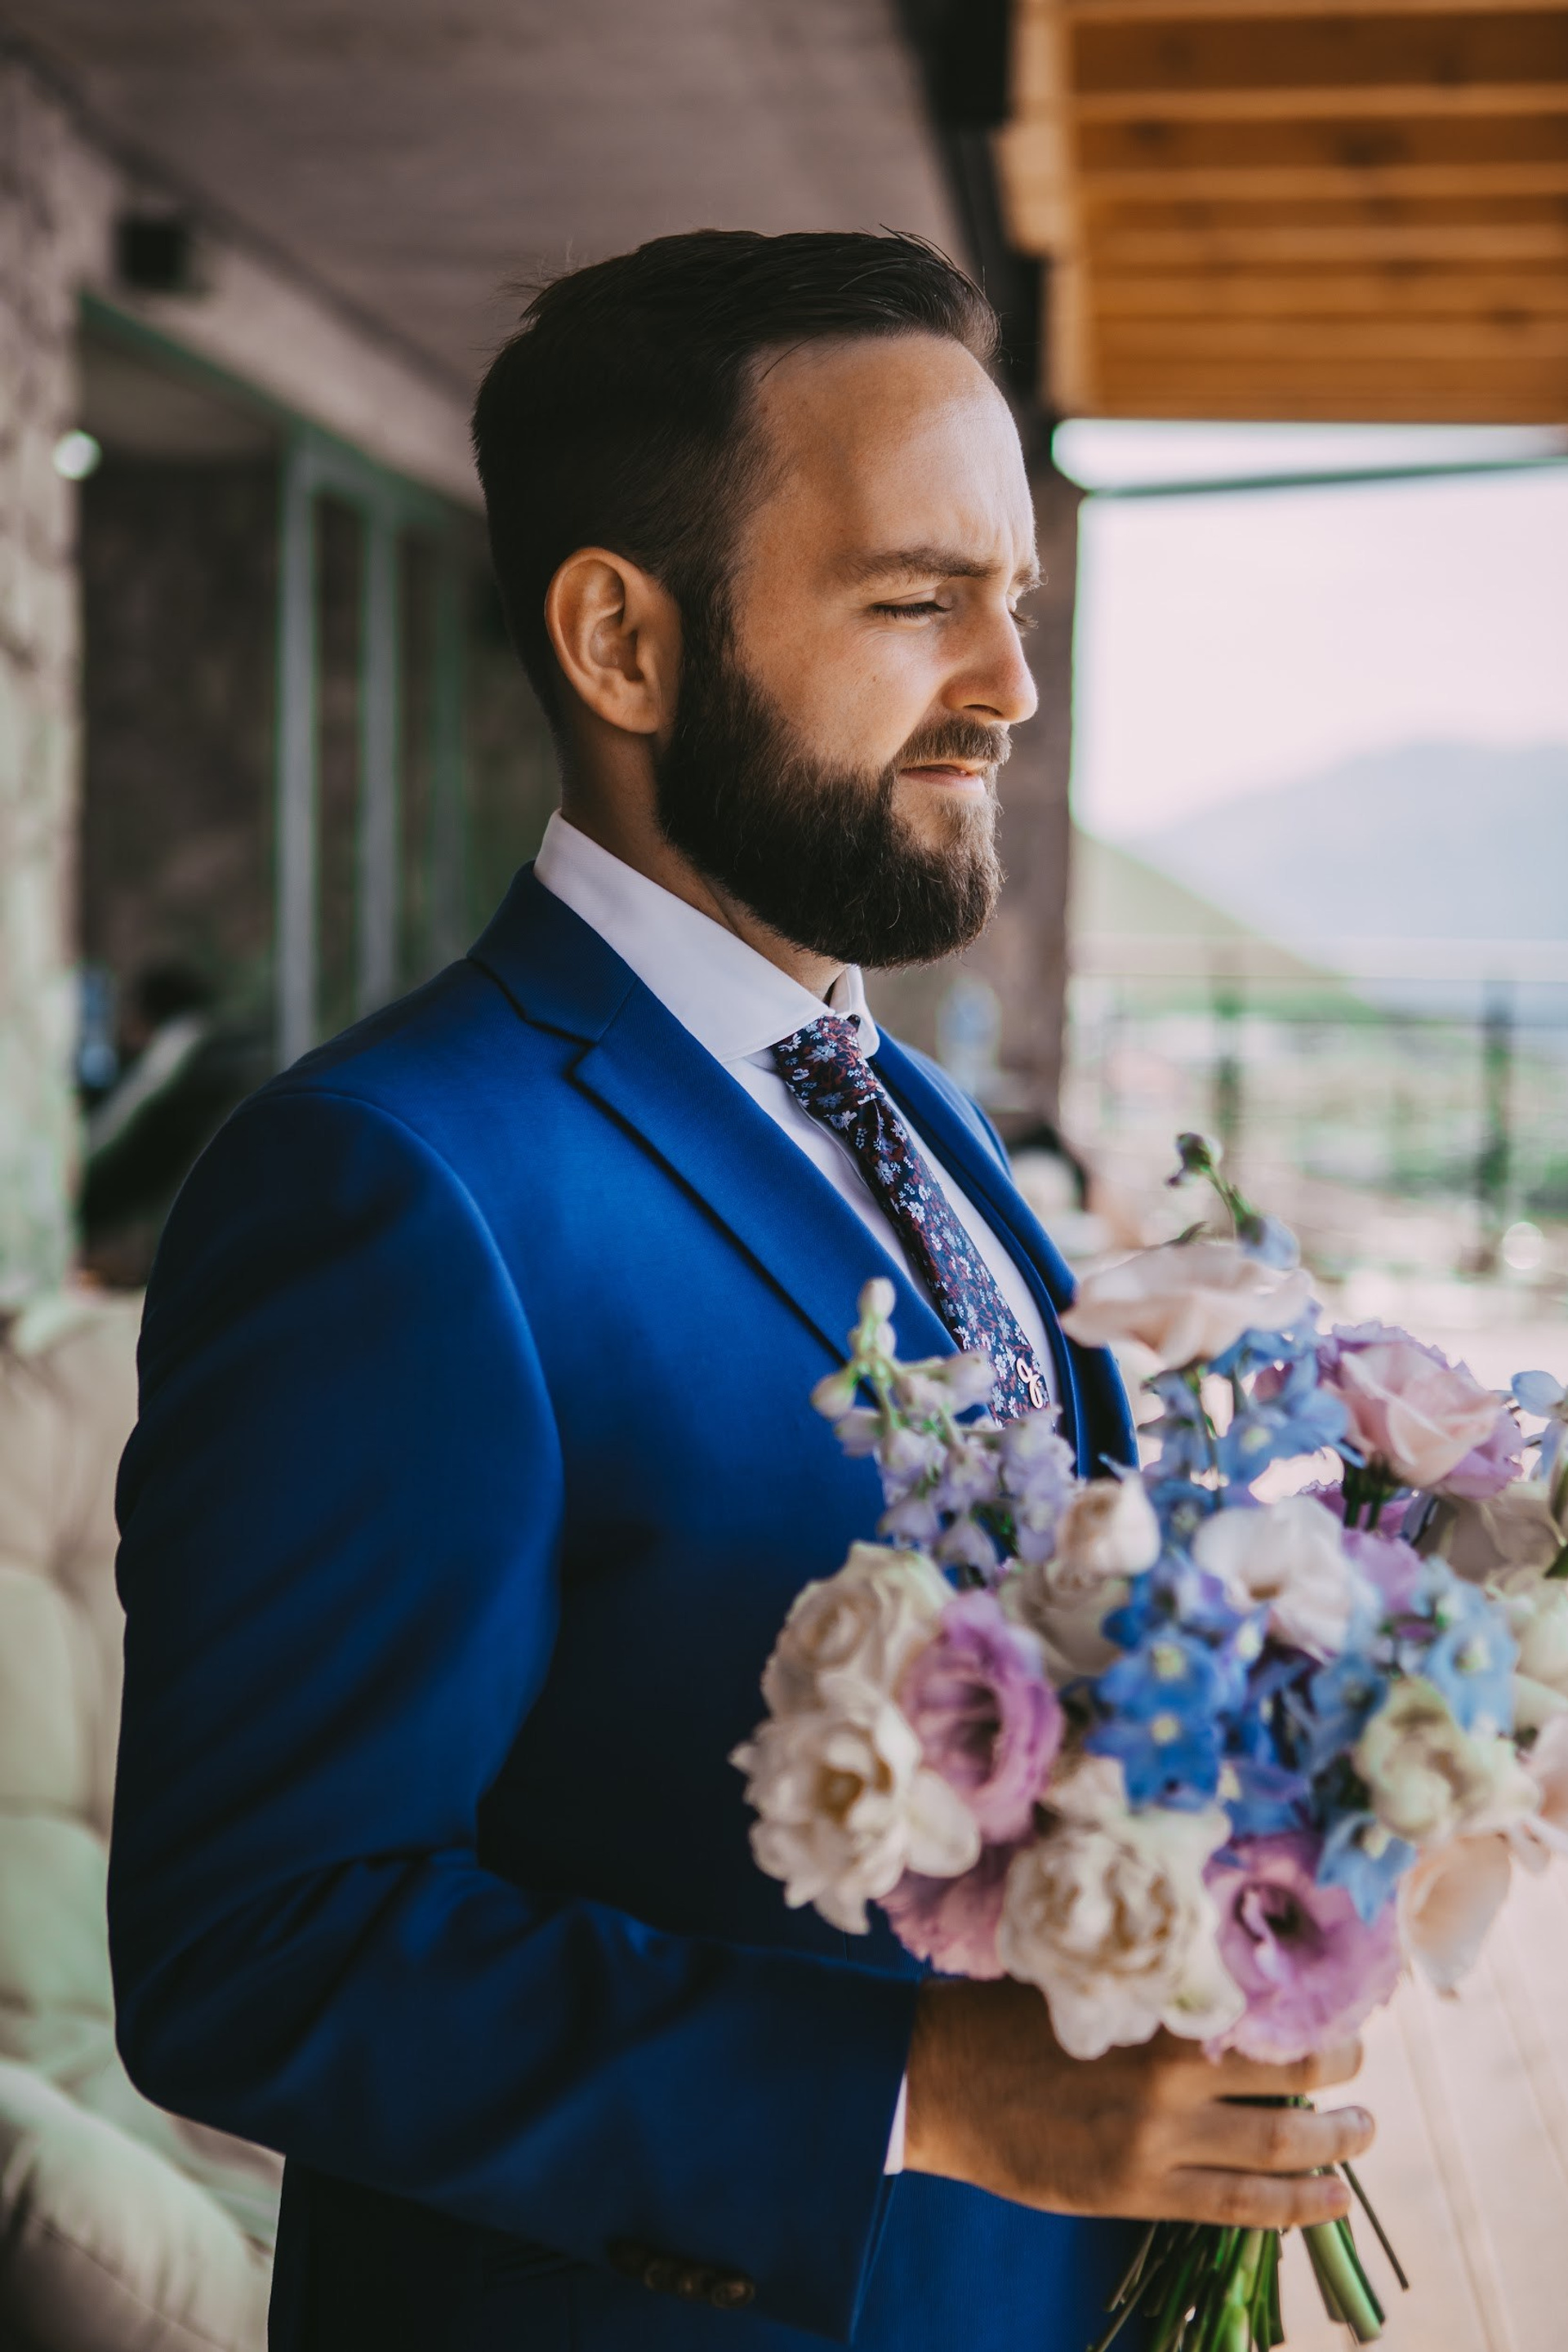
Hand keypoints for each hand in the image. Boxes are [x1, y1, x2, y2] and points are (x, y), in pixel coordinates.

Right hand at [904, 1978, 1370, 2228]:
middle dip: (1339, 2069)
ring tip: (1362, 2131)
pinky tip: (1332, 2197)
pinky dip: (1298, 2203)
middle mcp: (1166, 2074)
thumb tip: (1228, 1971)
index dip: (1312, 2005)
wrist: (938, 2080)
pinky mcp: (1139, 2190)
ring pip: (1278, 2147)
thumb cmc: (1006, 2014)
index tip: (1338, 1998)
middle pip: (1288, 2073)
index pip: (1263, 2005)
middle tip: (1357, 2060)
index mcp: (1153, 2007)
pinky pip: (1240, 2206)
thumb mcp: (1085, 1975)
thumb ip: (1154, 1981)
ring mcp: (1155, 2140)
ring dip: (1336, 2141)